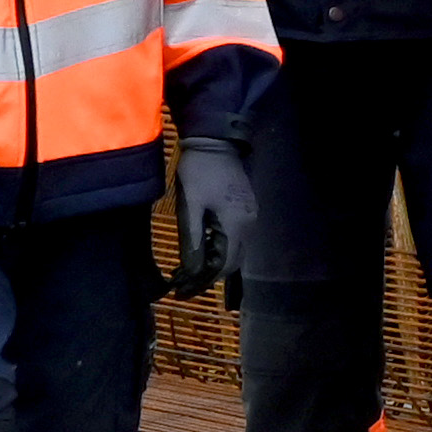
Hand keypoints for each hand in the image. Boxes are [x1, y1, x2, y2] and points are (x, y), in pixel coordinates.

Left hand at [173, 136, 255, 298]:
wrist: (215, 140)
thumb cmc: (199, 171)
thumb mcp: (190, 205)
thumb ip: (192, 240)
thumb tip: (190, 271)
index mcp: (236, 225)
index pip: (222, 266)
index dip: (202, 282)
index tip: (181, 292)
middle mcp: (249, 224)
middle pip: (232, 262)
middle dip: (208, 277)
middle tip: (184, 285)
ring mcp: (250, 215)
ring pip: (235, 251)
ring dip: (214, 263)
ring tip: (190, 270)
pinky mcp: (245, 208)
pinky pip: (236, 238)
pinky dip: (219, 249)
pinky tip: (203, 248)